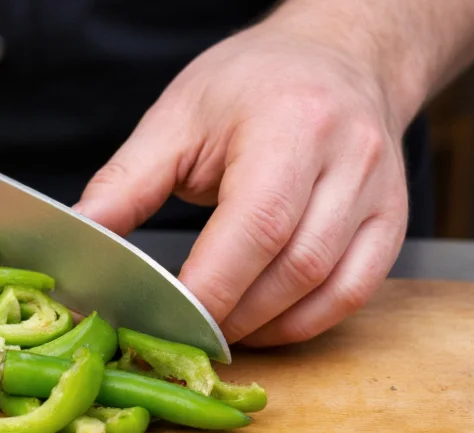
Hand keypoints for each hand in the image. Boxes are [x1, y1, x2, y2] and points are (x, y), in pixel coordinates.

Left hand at [74, 16, 411, 347]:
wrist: (337, 57)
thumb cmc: (253, 84)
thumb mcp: (178, 118)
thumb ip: (127, 183)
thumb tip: (81, 237)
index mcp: (290, 125)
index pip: (255, 227)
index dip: (210, 288)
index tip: (163, 319)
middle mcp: (350, 158)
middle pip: (293, 267)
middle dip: (232, 315)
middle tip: (182, 334)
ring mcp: (380, 193)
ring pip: (327, 288)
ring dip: (266, 326)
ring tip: (218, 330)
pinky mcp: (391, 220)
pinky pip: (355, 292)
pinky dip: (306, 322)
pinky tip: (266, 324)